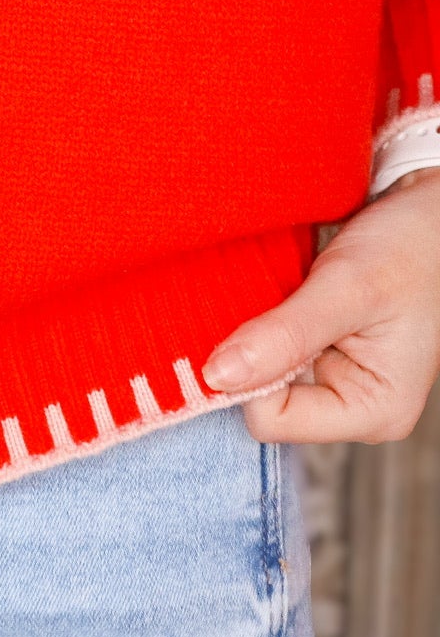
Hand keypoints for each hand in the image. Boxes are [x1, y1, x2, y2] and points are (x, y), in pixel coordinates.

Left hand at [202, 169, 439, 442]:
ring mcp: (335, 380)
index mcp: (372, 411)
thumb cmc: (409, 248)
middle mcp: (352, 406)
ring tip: (281, 288)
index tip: (257, 318)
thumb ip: (286, 334)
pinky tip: (280, 289)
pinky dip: (264, 318)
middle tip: (271, 297)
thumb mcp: (347, 288)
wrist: (428, 218)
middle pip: (263, 399)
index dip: (252, 373)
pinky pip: (270, 348)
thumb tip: (217, 376)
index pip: (274, 419)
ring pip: (260, 371)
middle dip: (255, 350)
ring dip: (257, 330)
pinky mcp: (320, 353)